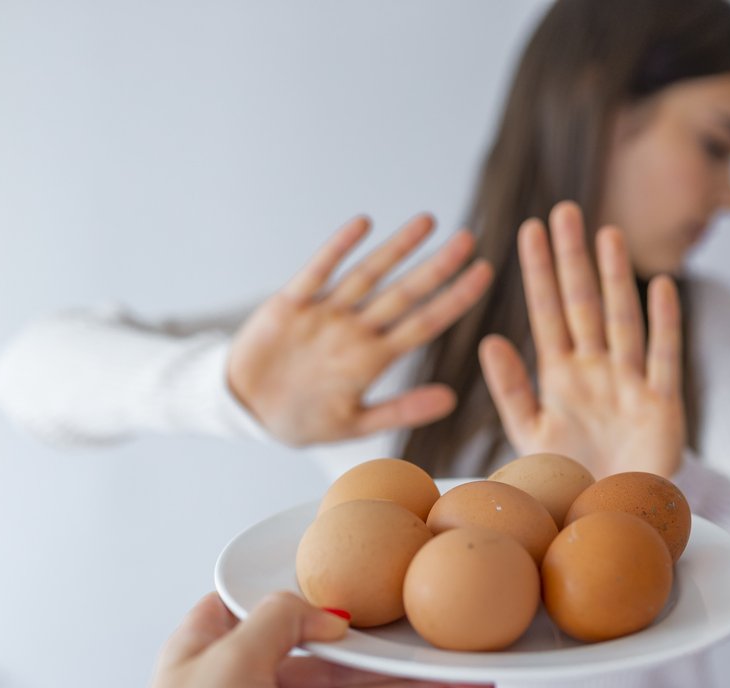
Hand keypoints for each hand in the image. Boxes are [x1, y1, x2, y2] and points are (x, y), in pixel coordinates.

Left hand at [75, 592, 492, 687]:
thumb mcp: (227, 659)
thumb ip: (280, 620)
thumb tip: (325, 611)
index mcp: (210, 647)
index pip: (273, 611)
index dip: (322, 603)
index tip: (375, 594)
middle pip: (326, 664)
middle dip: (385, 660)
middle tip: (439, 650)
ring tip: (459, 685)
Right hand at [227, 215, 492, 445]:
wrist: (246, 411)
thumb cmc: (302, 419)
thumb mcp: (354, 424)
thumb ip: (401, 410)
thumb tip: (452, 399)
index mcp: (372, 358)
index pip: (424, 323)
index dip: (454, 299)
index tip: (484, 274)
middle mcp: (354, 330)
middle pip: (403, 293)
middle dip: (436, 267)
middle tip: (470, 237)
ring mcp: (324, 314)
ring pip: (367, 275)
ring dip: (396, 248)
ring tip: (428, 221)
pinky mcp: (290, 305)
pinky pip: (317, 272)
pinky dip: (337, 248)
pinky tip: (362, 224)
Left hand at [479, 201, 685, 478]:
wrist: (610, 515)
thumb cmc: (568, 474)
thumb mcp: (530, 431)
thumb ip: (510, 389)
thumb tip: (489, 339)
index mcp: (559, 375)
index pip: (546, 312)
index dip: (538, 272)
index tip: (529, 228)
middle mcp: (595, 369)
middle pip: (583, 303)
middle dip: (573, 259)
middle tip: (564, 210)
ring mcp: (629, 382)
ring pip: (622, 319)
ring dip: (616, 278)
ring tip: (606, 234)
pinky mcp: (662, 404)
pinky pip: (664, 358)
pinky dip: (664, 324)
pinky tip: (661, 287)